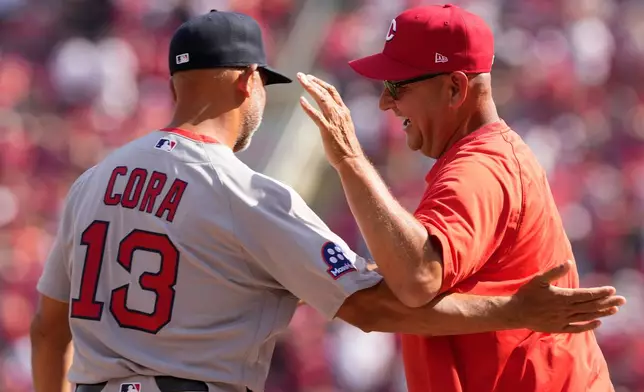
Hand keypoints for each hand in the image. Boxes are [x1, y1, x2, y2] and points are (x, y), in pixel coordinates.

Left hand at [297, 72, 364, 168]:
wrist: (351, 159)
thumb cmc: (347, 147)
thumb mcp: (344, 128)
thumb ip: (337, 119)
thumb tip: (329, 115)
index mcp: (344, 112)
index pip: (333, 92)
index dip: (321, 83)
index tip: (311, 78)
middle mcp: (339, 113)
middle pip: (325, 92)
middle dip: (312, 82)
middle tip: (301, 75)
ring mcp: (334, 121)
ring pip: (321, 99)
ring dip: (310, 88)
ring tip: (301, 81)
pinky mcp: (327, 130)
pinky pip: (316, 116)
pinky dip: (308, 107)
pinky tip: (301, 101)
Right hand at [510, 260, 625, 332]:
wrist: (515, 312)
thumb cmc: (526, 294)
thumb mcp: (539, 279)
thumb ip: (554, 271)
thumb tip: (568, 263)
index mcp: (563, 296)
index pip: (586, 294)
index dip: (600, 292)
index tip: (612, 289)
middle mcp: (566, 309)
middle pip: (591, 305)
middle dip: (607, 302)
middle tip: (622, 299)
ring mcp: (563, 319)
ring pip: (587, 316)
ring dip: (602, 313)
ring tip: (615, 310)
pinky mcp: (559, 327)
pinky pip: (577, 328)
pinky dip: (589, 326)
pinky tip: (598, 323)